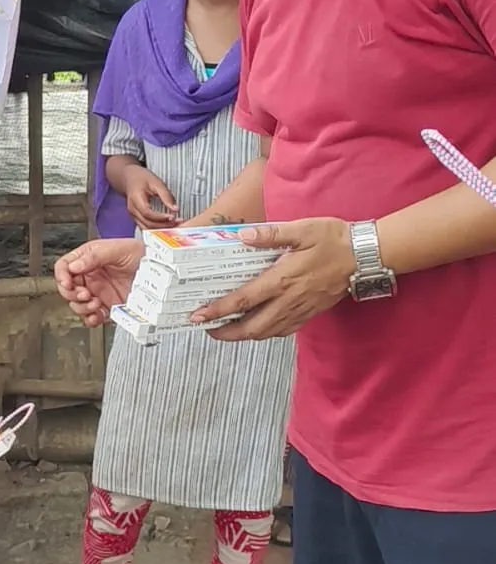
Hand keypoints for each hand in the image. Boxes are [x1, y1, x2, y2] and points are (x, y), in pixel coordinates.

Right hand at [55, 238, 144, 326]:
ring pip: (76, 305)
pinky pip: (92, 317)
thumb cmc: (141, 253)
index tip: (67, 283)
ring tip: (95, 302)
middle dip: (71, 294)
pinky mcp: (107, 307)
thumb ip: (94, 256)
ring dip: (82, 307)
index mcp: (88, 259)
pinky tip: (97, 316)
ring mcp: (98, 292)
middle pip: (67, 288)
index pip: (64, 266)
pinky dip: (91, 319)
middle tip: (84, 294)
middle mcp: (90, 276)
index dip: (61, 276)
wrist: (161, 270)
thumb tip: (75, 266)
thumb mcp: (117, 249)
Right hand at [121, 166, 178, 228]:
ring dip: (161, 230)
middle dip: (163, 225)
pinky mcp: (137, 219)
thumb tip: (176, 209)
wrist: (130, 179)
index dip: (160, 217)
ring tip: (174, 225)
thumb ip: (166, 196)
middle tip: (177, 222)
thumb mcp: (156, 182)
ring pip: (147, 229)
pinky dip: (157, 229)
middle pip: (147, 224)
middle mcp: (132, 210)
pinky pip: (147, 228)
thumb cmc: (142, 179)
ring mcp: (133, 216)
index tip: (173, 216)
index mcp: (135, 199)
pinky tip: (167, 226)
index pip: (147, 213)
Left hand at [191, 218, 354, 340]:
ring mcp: (301, 309)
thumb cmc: (333, 239)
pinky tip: (258, 327)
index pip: (243, 300)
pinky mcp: (311, 312)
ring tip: (227, 330)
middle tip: (207, 329)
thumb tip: (242, 237)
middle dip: (226, 332)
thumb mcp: (301, 229)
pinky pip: (284, 330)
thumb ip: (270, 234)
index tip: (199, 315)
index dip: (218, 310)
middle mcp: (289, 300)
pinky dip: (266, 332)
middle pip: (251, 327)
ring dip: (244, 334)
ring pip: (267, 332)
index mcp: (282, 279)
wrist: (365, 255)